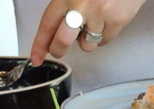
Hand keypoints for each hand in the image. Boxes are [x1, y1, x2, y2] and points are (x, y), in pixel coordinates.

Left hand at [30, 0, 145, 64]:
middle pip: (62, 40)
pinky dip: (104, 35)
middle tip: (58, 50)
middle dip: (58, 50)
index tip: (36, 58)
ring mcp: (100, 14)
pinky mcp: (117, 21)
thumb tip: (54, 33)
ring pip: (86, 45)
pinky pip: (104, 41)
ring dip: (86, 40)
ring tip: (93, 23)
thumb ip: (64, 6)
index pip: (47, 23)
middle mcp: (81, 5)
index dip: (40, 44)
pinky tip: (107, 20)